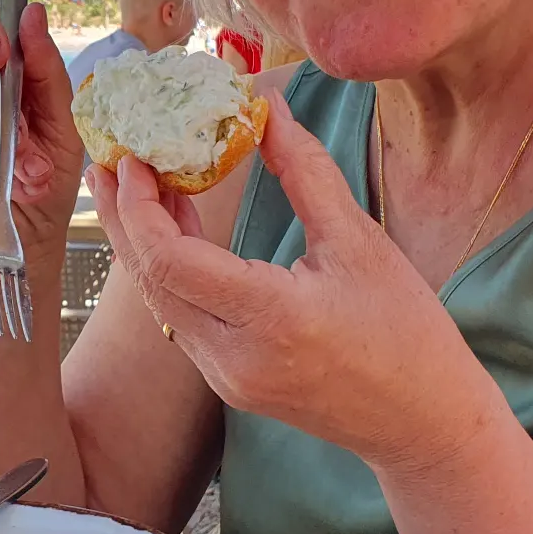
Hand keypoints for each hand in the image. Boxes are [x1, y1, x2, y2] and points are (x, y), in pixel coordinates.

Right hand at [0, 1, 84, 253]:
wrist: (29, 236)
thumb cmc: (46, 179)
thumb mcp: (63, 125)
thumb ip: (48, 72)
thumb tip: (32, 13)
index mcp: (7, 74)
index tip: (3, 50)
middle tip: (18, 133)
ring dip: (5, 148)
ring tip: (33, 177)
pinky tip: (3, 184)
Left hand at [90, 91, 491, 472]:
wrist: (424, 424)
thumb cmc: (407, 332)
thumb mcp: (360, 242)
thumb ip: (306, 172)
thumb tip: (267, 109)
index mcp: (269, 319)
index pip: (171, 260)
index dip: (140, 205)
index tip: (134, 157)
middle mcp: (233, 358)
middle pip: (150, 280)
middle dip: (122, 218)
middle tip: (108, 161)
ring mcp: (226, 378)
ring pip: (161, 302)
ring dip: (143, 243)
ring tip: (136, 184)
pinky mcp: (229, 384)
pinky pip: (182, 320)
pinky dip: (170, 272)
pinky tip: (175, 229)